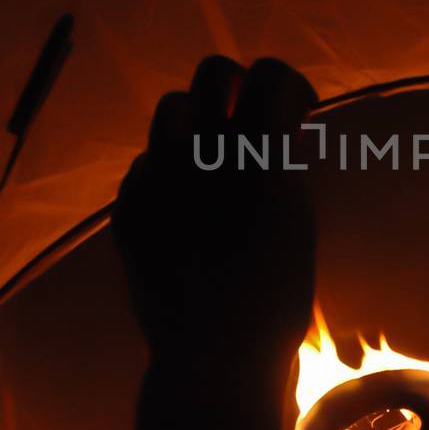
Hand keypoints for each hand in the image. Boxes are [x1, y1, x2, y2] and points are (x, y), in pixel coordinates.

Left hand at [113, 55, 316, 365]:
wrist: (214, 357)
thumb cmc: (275, 297)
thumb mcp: (300, 222)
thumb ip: (286, 163)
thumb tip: (281, 127)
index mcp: (256, 155)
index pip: (270, 74)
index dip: (289, 85)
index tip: (297, 111)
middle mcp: (202, 153)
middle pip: (214, 72)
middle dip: (238, 86)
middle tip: (249, 118)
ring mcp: (158, 176)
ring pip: (172, 106)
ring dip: (198, 120)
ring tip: (213, 158)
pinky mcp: (128, 204)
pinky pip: (147, 160)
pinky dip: (169, 171)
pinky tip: (186, 206)